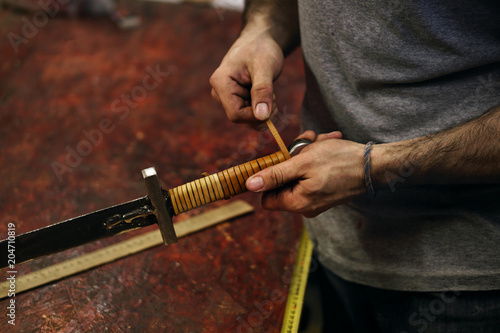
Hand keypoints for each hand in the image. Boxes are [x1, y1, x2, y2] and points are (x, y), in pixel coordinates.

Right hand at [210, 27, 283, 126]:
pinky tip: (265, 94)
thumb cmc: (261, 49)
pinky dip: (261, 109)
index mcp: (220, 83)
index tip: (273, 101)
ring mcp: (225, 97)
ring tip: (269, 90)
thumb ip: (262, 91)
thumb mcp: (265, 67)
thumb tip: (261, 117)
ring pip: (246, 119)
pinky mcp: (233, 100)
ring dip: (262, 110)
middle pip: (241, 118)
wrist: (260, 40)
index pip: (236, 115)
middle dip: (261, 112)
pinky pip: (248, 115)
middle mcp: (218, 92)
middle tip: (273, 94)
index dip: (256, 115)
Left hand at [245, 131, 366, 216]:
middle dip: (292, 158)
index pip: (266, 197)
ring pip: (299, 173)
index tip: (281, 158)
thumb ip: (274, 175)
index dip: (269, 176)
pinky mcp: (326, 192)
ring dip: (306, 153)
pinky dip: (316, 158)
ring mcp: (316, 200)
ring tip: (320, 140)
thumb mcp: (302, 163)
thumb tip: (250, 185)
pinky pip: (312, 174)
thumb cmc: (340, 162)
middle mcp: (305, 206)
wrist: (375, 165)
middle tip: (306, 141)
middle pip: (284, 182)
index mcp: (297, 203)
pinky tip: (328, 144)